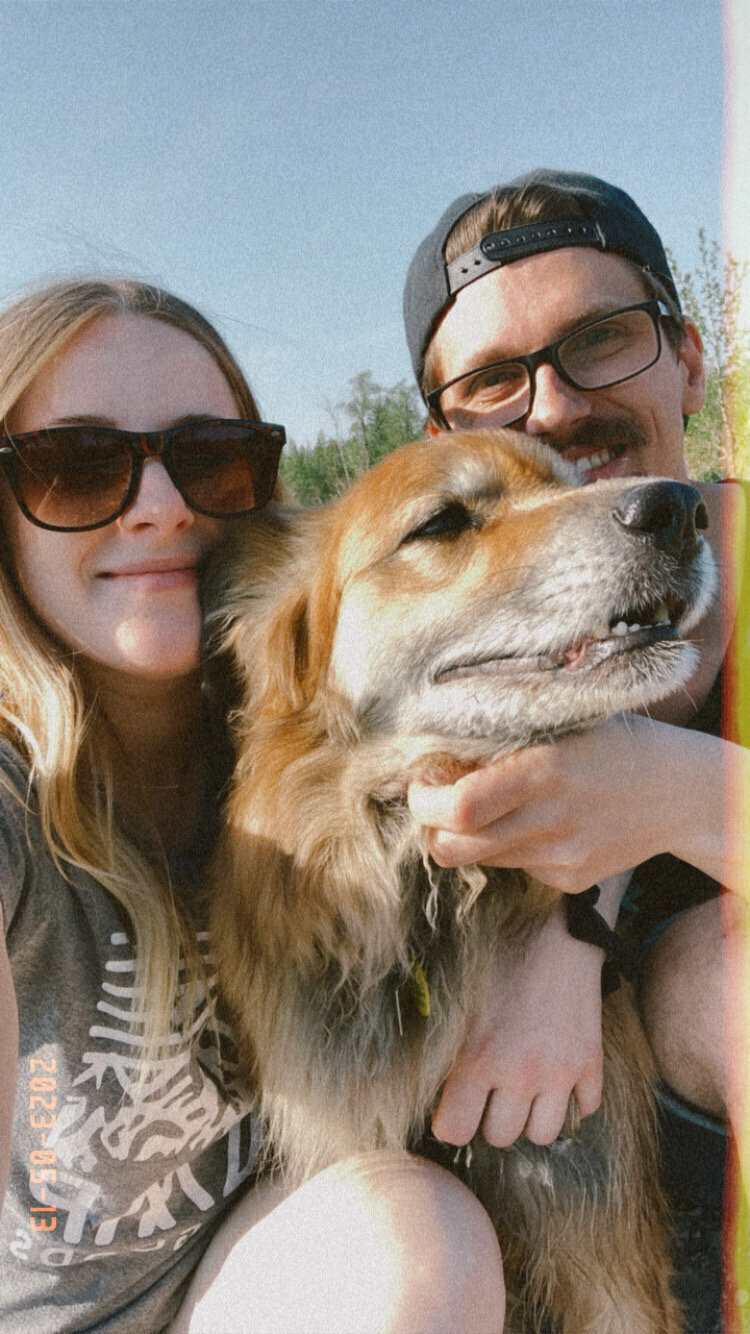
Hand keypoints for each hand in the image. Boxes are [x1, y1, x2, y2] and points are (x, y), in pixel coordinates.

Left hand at [408, 713, 680, 891]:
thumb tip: (436, 747)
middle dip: (431, 827)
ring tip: (493, 804)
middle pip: (453, 848)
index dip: (425, 801)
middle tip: (436, 801)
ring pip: (481, 859)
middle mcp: (550, 821)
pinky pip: (516, 867)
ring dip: (471, 834)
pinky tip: (540, 820)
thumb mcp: (562, 719)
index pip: (459, 808)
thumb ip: (503, 733)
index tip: (423, 782)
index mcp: (544, 771)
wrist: (680, 792)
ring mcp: (561, 859)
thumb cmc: (612, 742)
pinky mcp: (571, 882)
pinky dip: (511, 845)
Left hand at [432, 904, 603, 1146]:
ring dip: (531, 1116)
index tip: (454, 1106)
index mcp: (476, 1058)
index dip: (451, 1121)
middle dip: (491, 1119)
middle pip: (500, 1138)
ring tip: (523, 1090)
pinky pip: (585, 1110)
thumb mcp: (458, 997)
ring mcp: (559, 1072)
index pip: (454, 1131)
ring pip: (543, 1134)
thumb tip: (417, 1074)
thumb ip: (445, 1043)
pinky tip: (557, 1076)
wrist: (557, 926)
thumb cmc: (498, 953)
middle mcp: (519, 1073)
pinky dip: (572, 1100)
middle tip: (490, 1092)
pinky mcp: (591, 1063)